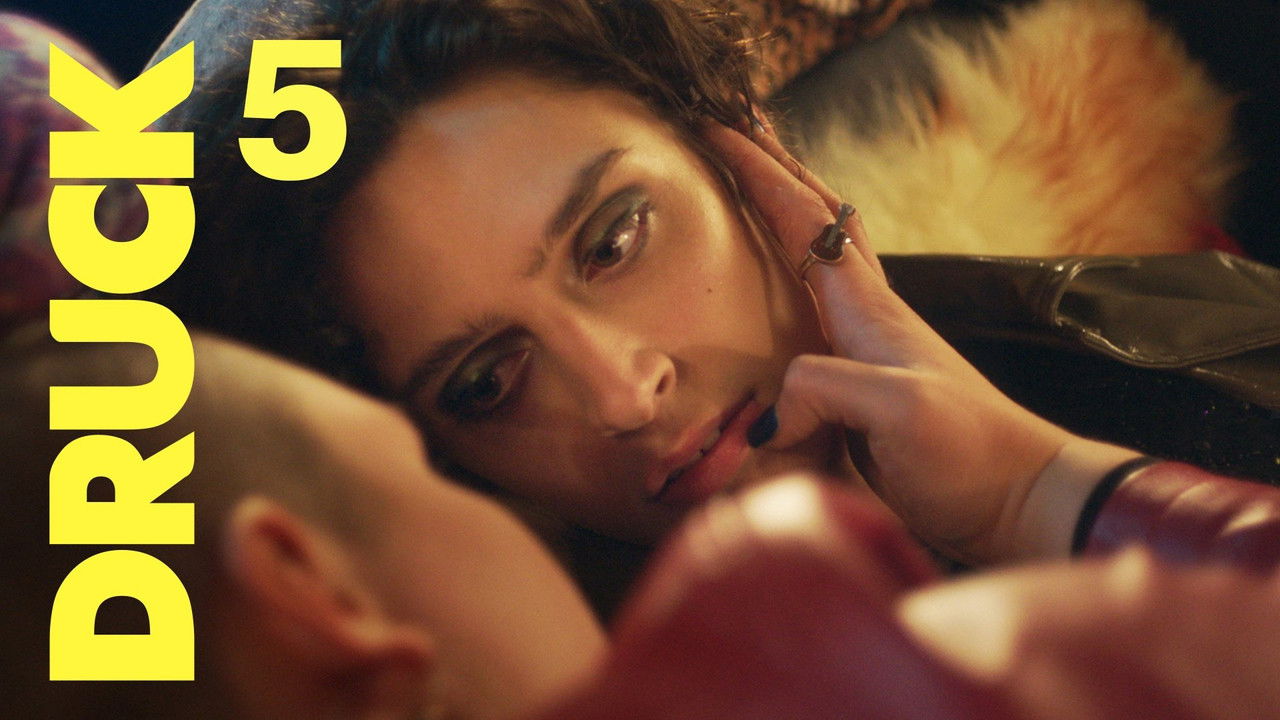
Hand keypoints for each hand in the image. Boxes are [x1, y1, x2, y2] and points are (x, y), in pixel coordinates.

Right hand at [703, 120, 1137, 563]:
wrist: (1018, 500)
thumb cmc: (969, 453)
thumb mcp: (898, 411)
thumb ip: (825, 389)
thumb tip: (767, 412)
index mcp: (866, 309)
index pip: (802, 219)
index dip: (758, 173)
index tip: (715, 133)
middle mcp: (864, 317)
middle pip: (815, 222)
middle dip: (773, 172)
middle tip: (730, 135)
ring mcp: (864, 351)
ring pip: (815, 262)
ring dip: (784, 216)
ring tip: (750, 190)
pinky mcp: (860, 391)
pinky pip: (810, 317)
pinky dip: (788, 280)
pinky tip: (778, 291)